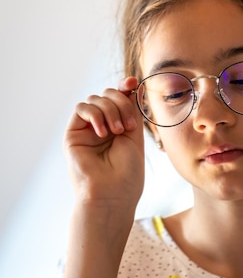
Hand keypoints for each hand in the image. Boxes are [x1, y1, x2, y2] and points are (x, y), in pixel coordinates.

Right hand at [64, 77, 144, 209]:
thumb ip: (132, 110)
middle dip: (121, 103)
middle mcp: (102, 126)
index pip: (119, 98)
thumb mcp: (135, 136)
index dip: (124, 87)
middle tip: (129, 126)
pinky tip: (103, 132)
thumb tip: (133, 84)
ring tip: (118, 131)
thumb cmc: (127, 173)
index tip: (133, 83)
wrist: (112, 194)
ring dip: (110, 110)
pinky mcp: (73, 134)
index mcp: (119, 126)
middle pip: (108, 95)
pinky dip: (95, 114)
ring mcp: (87, 129)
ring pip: (95, 99)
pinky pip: (81, 108)